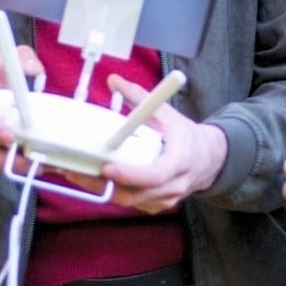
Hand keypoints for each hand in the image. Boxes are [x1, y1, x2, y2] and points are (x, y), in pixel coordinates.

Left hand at [88, 72, 227, 213]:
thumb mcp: (165, 112)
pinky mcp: (156, 205)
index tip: (107, 168)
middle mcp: (174, 184)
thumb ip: (138, 96)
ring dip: (104, 191)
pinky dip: (112, 194)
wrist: (206, 159)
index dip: (130, 175)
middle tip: (80, 172)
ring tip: (79, 175)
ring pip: (130, 201)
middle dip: (105, 186)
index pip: (155, 175)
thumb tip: (114, 81)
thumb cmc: (184, 135)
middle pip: (137, 194)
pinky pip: (132, 203)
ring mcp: (165, 199)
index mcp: (180, 160)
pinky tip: (94, 181)